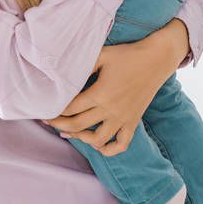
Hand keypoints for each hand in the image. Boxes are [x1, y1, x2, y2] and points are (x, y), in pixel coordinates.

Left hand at [40, 21, 188, 154]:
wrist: (157, 59)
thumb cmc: (127, 54)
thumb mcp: (102, 55)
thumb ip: (82, 66)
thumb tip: (63, 75)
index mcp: (100, 93)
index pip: (70, 108)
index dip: (55, 111)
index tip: (45, 110)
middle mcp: (111, 109)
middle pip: (78, 125)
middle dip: (60, 125)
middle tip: (49, 122)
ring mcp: (123, 119)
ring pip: (97, 140)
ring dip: (80, 139)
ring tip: (69, 132)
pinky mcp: (133, 122)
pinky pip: (120, 145)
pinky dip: (107, 149)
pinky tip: (96, 143)